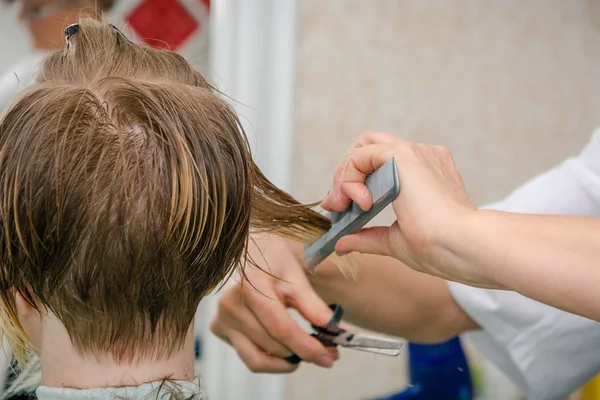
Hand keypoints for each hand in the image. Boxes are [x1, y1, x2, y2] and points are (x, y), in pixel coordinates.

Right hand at [210, 236, 338, 372]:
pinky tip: (286, 351)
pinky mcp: (218, 329)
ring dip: (286, 361)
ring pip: (258, 360)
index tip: (330, 357)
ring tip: (305, 352)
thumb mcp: (297, 276)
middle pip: (273, 345)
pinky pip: (249, 358)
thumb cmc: (275, 260)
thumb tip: (333, 331)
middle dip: (302, 353)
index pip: (281, 328)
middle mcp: (230, 304)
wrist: (250, 250)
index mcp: (250, 285)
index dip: (307, 347)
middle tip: (327, 353)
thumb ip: (312, 304)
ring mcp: (221, 318)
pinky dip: (271, 361)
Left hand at [322, 131, 479, 283]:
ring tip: (343, 205)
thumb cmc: (441, 249)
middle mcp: (421, 157)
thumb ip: (368, 237)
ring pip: (363, 147)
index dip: (354, 183)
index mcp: (425, 174)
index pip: (380, 163)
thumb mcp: (395, 242)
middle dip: (345, 174)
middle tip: (336, 205)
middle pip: (368, 147)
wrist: (463, 247)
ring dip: (345, 176)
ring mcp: (415, 153)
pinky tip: (361, 202)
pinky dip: (350, 177)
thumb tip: (342, 244)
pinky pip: (361, 155)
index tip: (341, 211)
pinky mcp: (404, 155)